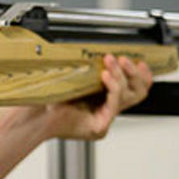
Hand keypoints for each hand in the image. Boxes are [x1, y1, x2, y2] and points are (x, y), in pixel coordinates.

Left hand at [22, 54, 152, 141]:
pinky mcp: (99, 127)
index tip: (141, 61)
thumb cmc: (50, 97)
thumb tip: (106, 50)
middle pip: (138, 92)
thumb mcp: (78, 77)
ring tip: (110, 62)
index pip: (135, 89)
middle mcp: (107, 110)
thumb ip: (93, 69)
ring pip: (127, 96)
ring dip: (120, 76)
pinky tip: (105, 76)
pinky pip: (113, 105)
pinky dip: (112, 88)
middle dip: (134, 72)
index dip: (142, 75)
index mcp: (104, 99)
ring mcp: (104, 120)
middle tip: (124, 59)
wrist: (36, 115)